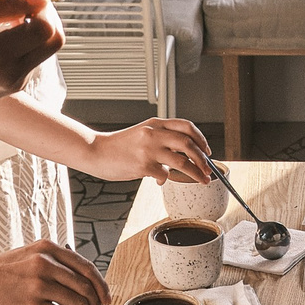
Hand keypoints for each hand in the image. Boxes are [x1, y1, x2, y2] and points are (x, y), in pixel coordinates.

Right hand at [0, 0, 63, 116]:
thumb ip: (8, 4)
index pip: (45, 28)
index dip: (42, 8)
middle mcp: (12, 73)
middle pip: (55, 40)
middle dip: (48, 17)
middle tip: (24, 7)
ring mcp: (16, 83)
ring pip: (47, 49)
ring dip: (37, 30)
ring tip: (6, 23)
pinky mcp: (16, 87)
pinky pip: (35, 59)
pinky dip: (28, 44)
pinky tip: (3, 38)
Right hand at [0, 239, 109, 304]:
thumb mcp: (26, 255)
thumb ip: (50, 263)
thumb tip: (77, 282)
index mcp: (47, 249)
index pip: (86, 267)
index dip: (101, 285)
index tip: (105, 297)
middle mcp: (45, 263)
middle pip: (87, 285)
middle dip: (97, 304)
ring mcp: (39, 285)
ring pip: (79, 302)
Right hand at [85, 117, 214, 182]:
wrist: (95, 151)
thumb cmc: (118, 145)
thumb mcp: (141, 134)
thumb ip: (160, 141)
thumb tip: (179, 159)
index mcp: (155, 123)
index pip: (186, 126)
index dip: (201, 139)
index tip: (207, 151)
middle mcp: (154, 134)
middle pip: (189, 145)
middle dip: (203, 160)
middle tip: (209, 170)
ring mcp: (149, 150)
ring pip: (182, 162)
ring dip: (196, 173)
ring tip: (203, 180)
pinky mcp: (143, 166)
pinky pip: (164, 175)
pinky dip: (165, 179)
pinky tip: (158, 180)